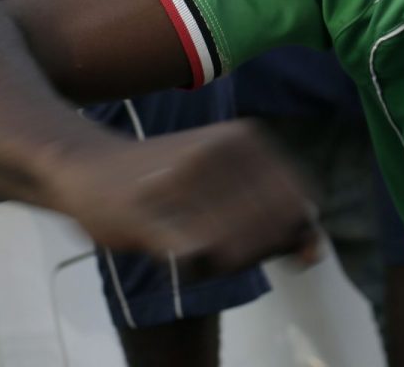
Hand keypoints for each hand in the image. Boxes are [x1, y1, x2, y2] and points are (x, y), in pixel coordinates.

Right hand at [43, 122, 320, 272]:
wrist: (87, 167)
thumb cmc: (166, 179)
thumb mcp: (229, 183)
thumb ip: (276, 216)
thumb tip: (316, 253)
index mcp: (246, 137)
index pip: (298, 206)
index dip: (285, 235)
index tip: (255, 237)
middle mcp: (221, 150)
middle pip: (272, 230)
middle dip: (254, 252)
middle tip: (219, 242)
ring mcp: (184, 179)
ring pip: (239, 249)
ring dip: (224, 261)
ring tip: (198, 241)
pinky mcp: (150, 212)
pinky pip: (198, 257)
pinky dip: (199, 266)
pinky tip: (181, 251)